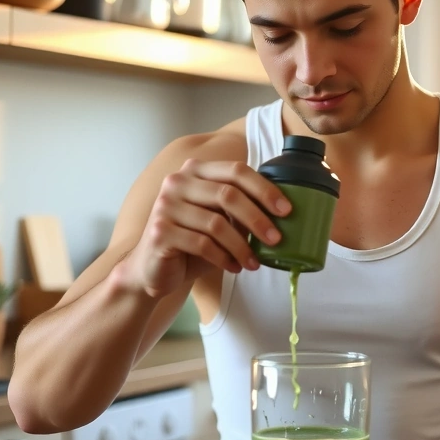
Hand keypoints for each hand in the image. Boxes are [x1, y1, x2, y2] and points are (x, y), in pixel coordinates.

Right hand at [123, 159, 289, 297]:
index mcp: (195, 171)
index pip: (236, 170)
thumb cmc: (192, 242)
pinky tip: (235, 267)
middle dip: (258, 219)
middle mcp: (177, 182)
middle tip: (277, 239)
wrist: (153, 269)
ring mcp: (165, 205)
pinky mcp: (160, 232)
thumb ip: (239, 208)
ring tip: (255, 263)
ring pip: (217, 223)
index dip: (264, 189)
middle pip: (228, 194)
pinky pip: (202, 244)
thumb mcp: (219, 219)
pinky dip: (224, 258)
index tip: (287, 210)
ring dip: (242, 246)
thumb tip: (282, 212)